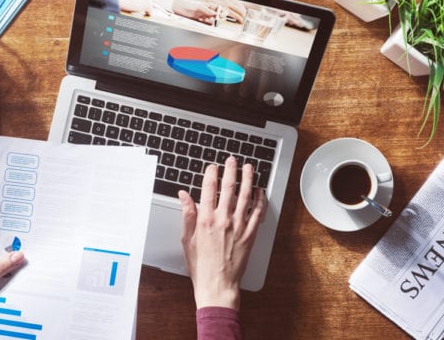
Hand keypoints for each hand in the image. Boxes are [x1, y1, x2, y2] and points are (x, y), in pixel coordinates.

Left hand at [172, 0, 217, 24]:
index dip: (222, 12)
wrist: (180, 8)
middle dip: (218, 19)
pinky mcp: (200, 22)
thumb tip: (215, 14)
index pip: (220, 10)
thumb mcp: (199, 7)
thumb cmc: (189, 4)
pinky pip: (206, 25)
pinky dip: (205, 24)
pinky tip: (201, 21)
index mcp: (210, 6)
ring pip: (212, 22)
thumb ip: (208, 11)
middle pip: (218, 17)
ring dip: (210, 22)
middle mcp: (208, 12)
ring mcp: (204, 17)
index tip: (221, 15)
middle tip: (214, 20)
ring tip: (205, 19)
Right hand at [179, 156, 266, 310]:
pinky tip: (260, 191)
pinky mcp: (250, 235)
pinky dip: (260, 200)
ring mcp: (238, 226)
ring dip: (247, 179)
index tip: (213, 167)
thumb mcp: (187, 239)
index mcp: (205, 220)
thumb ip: (187, 214)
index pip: (209, 189)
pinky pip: (257, 213)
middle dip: (231, 170)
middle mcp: (223, 220)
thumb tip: (183, 196)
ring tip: (249, 168)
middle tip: (232, 160)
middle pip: (229, 188)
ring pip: (245, 196)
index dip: (211, 174)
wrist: (217, 284)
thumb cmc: (201, 265)